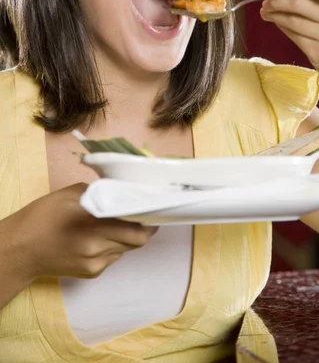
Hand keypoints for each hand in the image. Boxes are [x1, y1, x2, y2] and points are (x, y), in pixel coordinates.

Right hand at [2, 183, 157, 282]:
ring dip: (130, 236)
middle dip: (145, 227)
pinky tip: (104, 236)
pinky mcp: (92, 273)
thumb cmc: (42, 217)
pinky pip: (114, 257)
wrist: (20, 250)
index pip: (135, 225)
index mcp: (92, 222)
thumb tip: (121, 191)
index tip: (153, 206)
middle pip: (137, 240)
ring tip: (124, 222)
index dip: (148, 216)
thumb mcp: (70, 194)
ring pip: (127, 248)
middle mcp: (97, 245)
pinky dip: (116, 245)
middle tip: (146, 213)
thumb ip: (99, 192)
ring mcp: (95, 262)